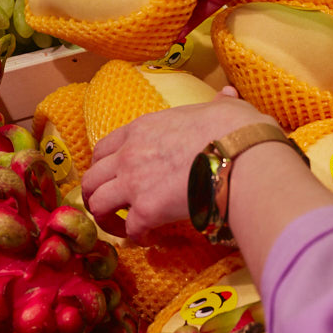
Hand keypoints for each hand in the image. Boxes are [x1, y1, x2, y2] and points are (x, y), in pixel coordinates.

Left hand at [80, 92, 277, 241]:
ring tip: (124, 227)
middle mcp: (130, 154)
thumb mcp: (221, 108)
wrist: (240, 154)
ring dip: (107, 218)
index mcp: (142, 128)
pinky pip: (129, 230)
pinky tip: (150, 238)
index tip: (113, 177)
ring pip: (97, 204)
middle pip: (91, 178)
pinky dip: (137, 237)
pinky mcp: (147, 210)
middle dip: (95, 194)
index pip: (103, 148)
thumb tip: (228, 94)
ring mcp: (134, 182)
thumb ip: (218, 103)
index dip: (103, 166)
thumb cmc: (234, 128)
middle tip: (111, 207)